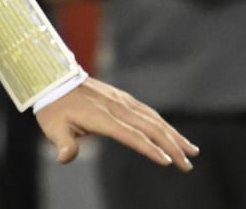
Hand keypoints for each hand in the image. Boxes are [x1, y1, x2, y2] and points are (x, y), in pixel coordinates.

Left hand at [36, 77, 198, 171]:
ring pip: (154, 119)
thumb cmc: (53, 107)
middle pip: (150, 127)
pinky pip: (148, 112)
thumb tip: (64, 159)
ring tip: (192, 150)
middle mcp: (116, 107)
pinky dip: (164, 124)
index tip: (168, 162)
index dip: (150, 149)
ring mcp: (122, 100)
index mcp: (101, 116)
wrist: (54, 79)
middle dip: (172, 147)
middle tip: (188, 165)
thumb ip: (63, 143)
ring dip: (174, 135)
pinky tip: (173, 134)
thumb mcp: (52, 126)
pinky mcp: (123, 98)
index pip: (131, 135)